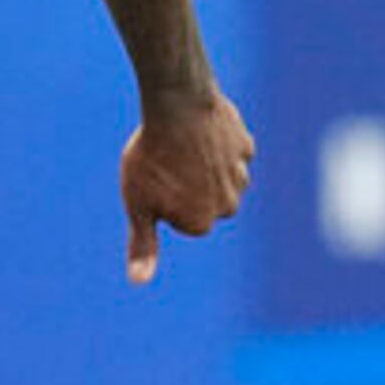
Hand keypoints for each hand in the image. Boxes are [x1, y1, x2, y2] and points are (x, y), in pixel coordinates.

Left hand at [121, 88, 253, 283]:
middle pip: (203, 199)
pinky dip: (215, 141)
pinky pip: (229, 149)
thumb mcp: (138, 203)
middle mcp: (228, 206)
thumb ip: (143, 244)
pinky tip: (199, 130)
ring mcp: (241, 174)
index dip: (163, 197)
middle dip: (187, 184)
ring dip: (202, 163)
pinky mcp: (246, 146)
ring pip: (219, 175)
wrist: (177, 104)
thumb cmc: (152, 157)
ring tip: (181, 146)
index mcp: (202, 223)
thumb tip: (139, 281)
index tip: (155, 182)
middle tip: (168, 162)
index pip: (181, 218)